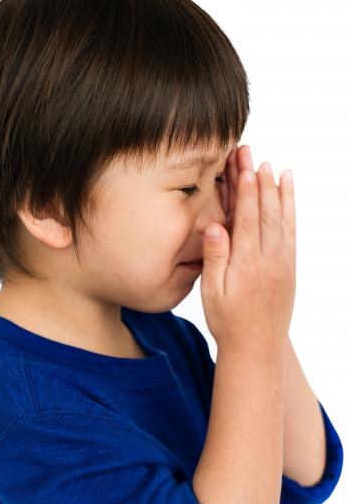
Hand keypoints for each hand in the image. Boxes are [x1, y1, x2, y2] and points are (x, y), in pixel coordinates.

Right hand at [201, 145, 296, 350]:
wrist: (257, 346)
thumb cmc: (228, 319)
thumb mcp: (212, 292)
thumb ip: (215, 258)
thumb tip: (215, 227)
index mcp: (247, 263)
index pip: (246, 218)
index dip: (245, 191)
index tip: (244, 167)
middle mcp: (269, 259)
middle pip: (265, 212)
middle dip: (260, 182)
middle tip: (255, 157)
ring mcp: (283, 262)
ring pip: (282, 219)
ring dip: (279, 192)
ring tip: (277, 169)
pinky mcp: (289, 266)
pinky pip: (292, 232)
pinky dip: (291, 211)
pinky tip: (288, 197)